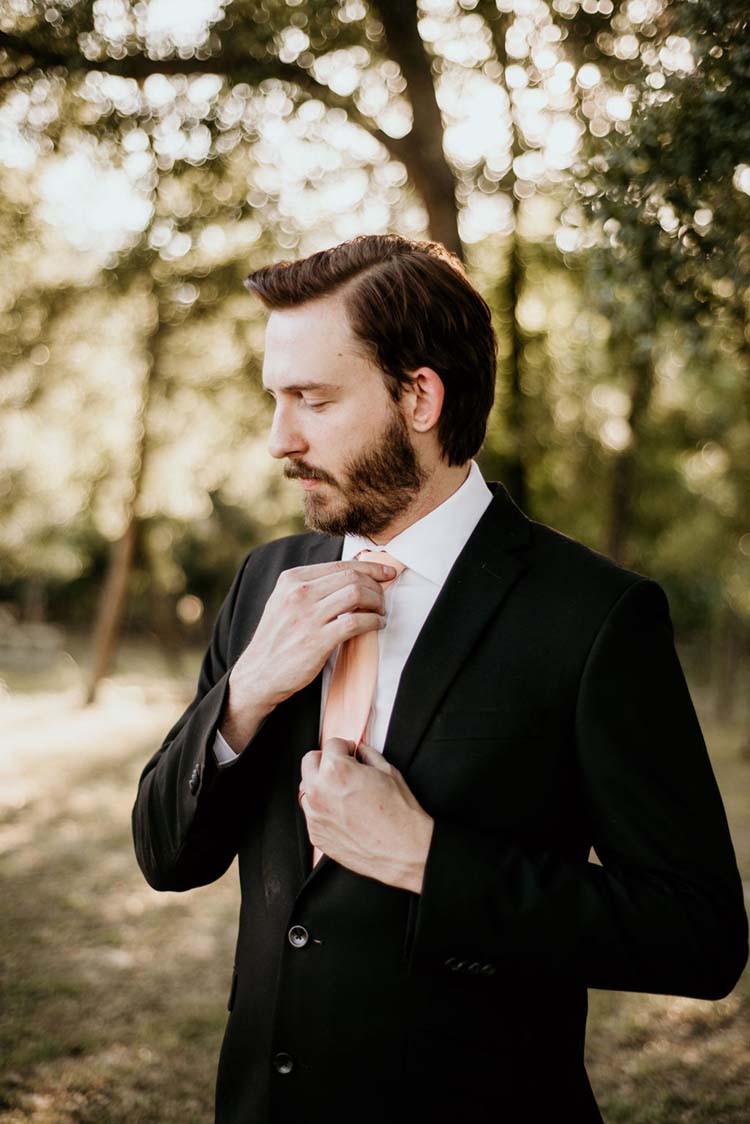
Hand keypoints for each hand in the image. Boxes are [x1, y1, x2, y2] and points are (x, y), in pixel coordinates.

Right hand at [221, 560, 393, 748]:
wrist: (258, 674)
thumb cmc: (277, 639)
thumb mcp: (284, 601)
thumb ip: (310, 587)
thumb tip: (350, 575)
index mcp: (291, 579)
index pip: (340, 565)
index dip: (370, 567)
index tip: (386, 573)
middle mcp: (298, 593)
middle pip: (352, 577)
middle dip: (376, 585)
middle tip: (383, 597)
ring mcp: (307, 617)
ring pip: (356, 594)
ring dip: (376, 602)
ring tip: (380, 612)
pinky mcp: (316, 641)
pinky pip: (355, 622)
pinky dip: (373, 621)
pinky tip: (377, 625)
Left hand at [299, 738, 433, 893]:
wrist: (403, 849)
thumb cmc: (398, 814)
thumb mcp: (388, 771)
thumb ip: (368, 755)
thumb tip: (361, 751)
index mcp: (336, 770)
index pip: (331, 744)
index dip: (345, 746)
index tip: (350, 752)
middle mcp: (319, 791)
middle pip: (310, 762)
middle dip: (326, 760)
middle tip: (342, 766)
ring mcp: (315, 815)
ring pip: (306, 788)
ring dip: (320, 784)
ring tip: (342, 790)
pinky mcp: (316, 834)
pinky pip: (312, 813)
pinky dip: (323, 808)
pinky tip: (343, 811)